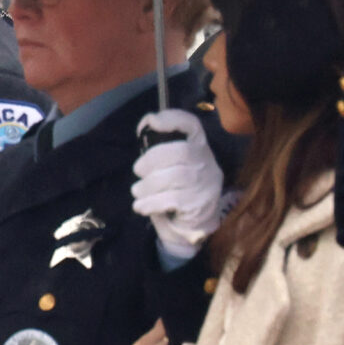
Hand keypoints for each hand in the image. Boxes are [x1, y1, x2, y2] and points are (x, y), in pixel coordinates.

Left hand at [132, 109, 225, 260]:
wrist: (193, 225)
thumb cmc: (177, 189)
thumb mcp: (172, 165)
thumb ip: (160, 149)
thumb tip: (143, 128)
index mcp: (198, 147)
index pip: (192, 125)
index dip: (173, 119)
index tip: (152, 120)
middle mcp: (206, 163)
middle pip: (180, 151)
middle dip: (152, 159)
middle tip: (138, 170)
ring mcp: (205, 184)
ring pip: (174, 177)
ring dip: (148, 185)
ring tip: (137, 191)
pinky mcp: (198, 205)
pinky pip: (171, 200)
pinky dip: (150, 203)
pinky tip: (140, 206)